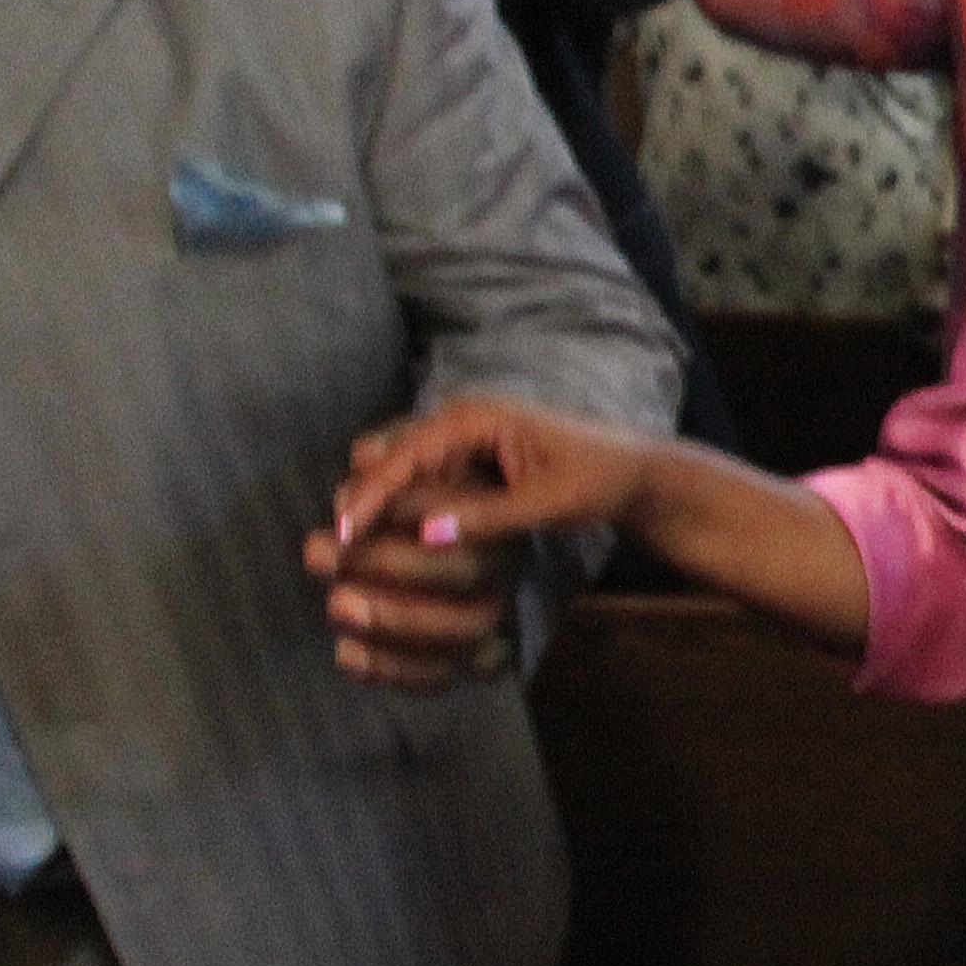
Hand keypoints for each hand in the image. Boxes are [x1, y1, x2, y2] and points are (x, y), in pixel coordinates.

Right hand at [311, 397, 650, 687]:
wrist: (631, 472)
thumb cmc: (599, 480)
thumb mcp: (551, 503)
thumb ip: (491, 518)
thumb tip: (427, 536)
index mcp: (478, 418)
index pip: (407, 455)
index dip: (371, 495)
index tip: (344, 533)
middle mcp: (460, 418)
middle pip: (389, 455)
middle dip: (361, 496)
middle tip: (334, 546)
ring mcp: (459, 436)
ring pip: (396, 465)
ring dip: (375, 500)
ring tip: (349, 547)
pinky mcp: (463, 457)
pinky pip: (416, 477)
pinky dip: (397, 503)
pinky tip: (381, 540)